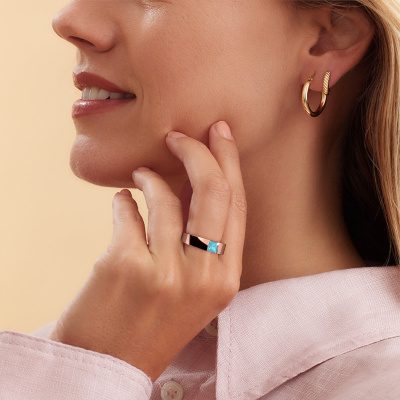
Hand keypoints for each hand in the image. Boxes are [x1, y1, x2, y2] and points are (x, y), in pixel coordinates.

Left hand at [50, 121, 246, 380]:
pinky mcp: (125, 265)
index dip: (229, 162)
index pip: (237, 206)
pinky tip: (122, 203)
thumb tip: (192, 182)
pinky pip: (128, 210)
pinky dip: (123, 200)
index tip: (219, 132)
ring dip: (150, 176)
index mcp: (225, 280)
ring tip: (141, 175)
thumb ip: (202, 241)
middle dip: (197, 151)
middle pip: (213, 190)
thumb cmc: (151, 324)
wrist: (107, 366)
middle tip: (179, 135)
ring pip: (164, 196)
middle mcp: (203, 276)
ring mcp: (165, 272)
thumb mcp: (194, 290)